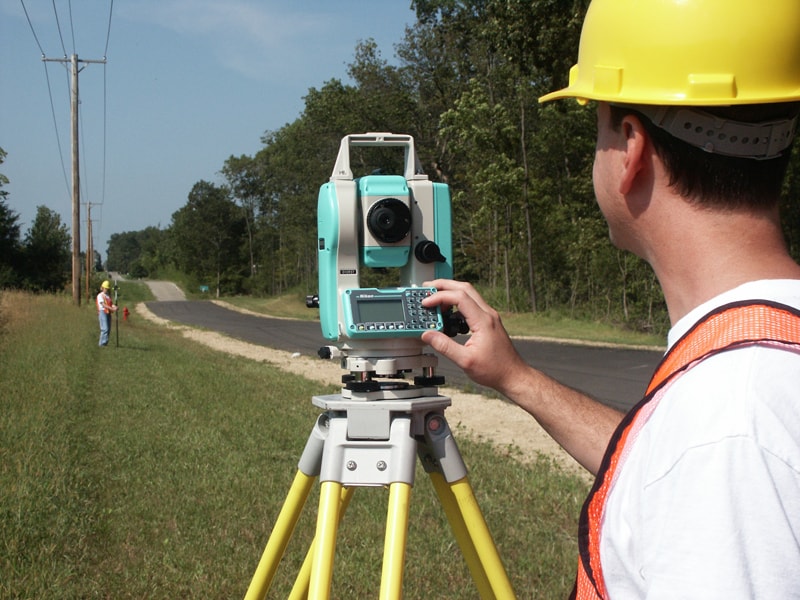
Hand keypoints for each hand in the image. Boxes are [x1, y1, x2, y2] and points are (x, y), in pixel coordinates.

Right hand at [421, 279, 526, 393]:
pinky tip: (448, 314)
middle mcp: (488, 314)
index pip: (459, 297)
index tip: (426, 303)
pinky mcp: (488, 322)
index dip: (440, 297)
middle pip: (464, 288)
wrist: (512, 375)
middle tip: (427, 288)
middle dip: (444, 285)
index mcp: (483, 321)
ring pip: (469, 294)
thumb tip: (428, 335)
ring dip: (451, 293)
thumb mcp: (465, 361)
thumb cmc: (495, 369)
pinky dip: (457, 304)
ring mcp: (489, 317)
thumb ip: (444, 346)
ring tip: (435, 299)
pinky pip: (471, 305)